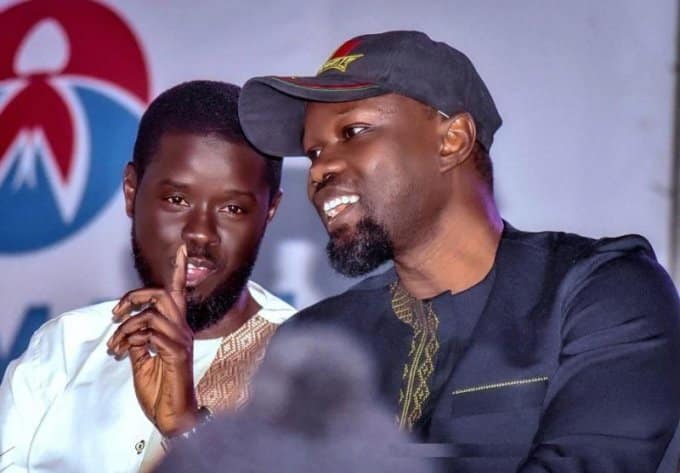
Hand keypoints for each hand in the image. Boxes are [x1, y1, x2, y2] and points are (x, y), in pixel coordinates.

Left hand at [107, 245, 199, 435]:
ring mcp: (181, 340)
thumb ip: (138, 339)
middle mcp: (182, 330)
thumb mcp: (142, 359)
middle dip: (134, 296)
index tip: (183, 249)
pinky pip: (150, 332)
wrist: (171, 414)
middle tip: (115, 313)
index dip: (180, 270)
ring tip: (115, 345)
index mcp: (175, 329)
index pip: (178, 293)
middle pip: (162, 295)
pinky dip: (131, 339)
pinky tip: (125, 353)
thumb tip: (127, 329)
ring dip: (126, 327)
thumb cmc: (159, 389)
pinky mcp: (176, 351)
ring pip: (152, 313)